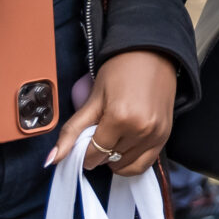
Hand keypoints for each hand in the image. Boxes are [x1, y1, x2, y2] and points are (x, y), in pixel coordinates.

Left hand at [46, 49, 178, 174]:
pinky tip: (124, 146)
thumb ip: (72, 130)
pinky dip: (130, 162)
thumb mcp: (93, 97)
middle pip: (108, 160)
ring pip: (124, 165)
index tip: (82, 142)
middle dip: (98, 152)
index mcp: (121, 118)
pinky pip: (144, 164)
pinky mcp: (165, 136)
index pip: (94, 154)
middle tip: (98, 132)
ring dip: (113, 157)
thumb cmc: (121, 69)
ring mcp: (156, 134)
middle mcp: (142, 129)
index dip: (83, 152)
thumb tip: (53, 158)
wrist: (152, 53)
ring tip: (112, 136)